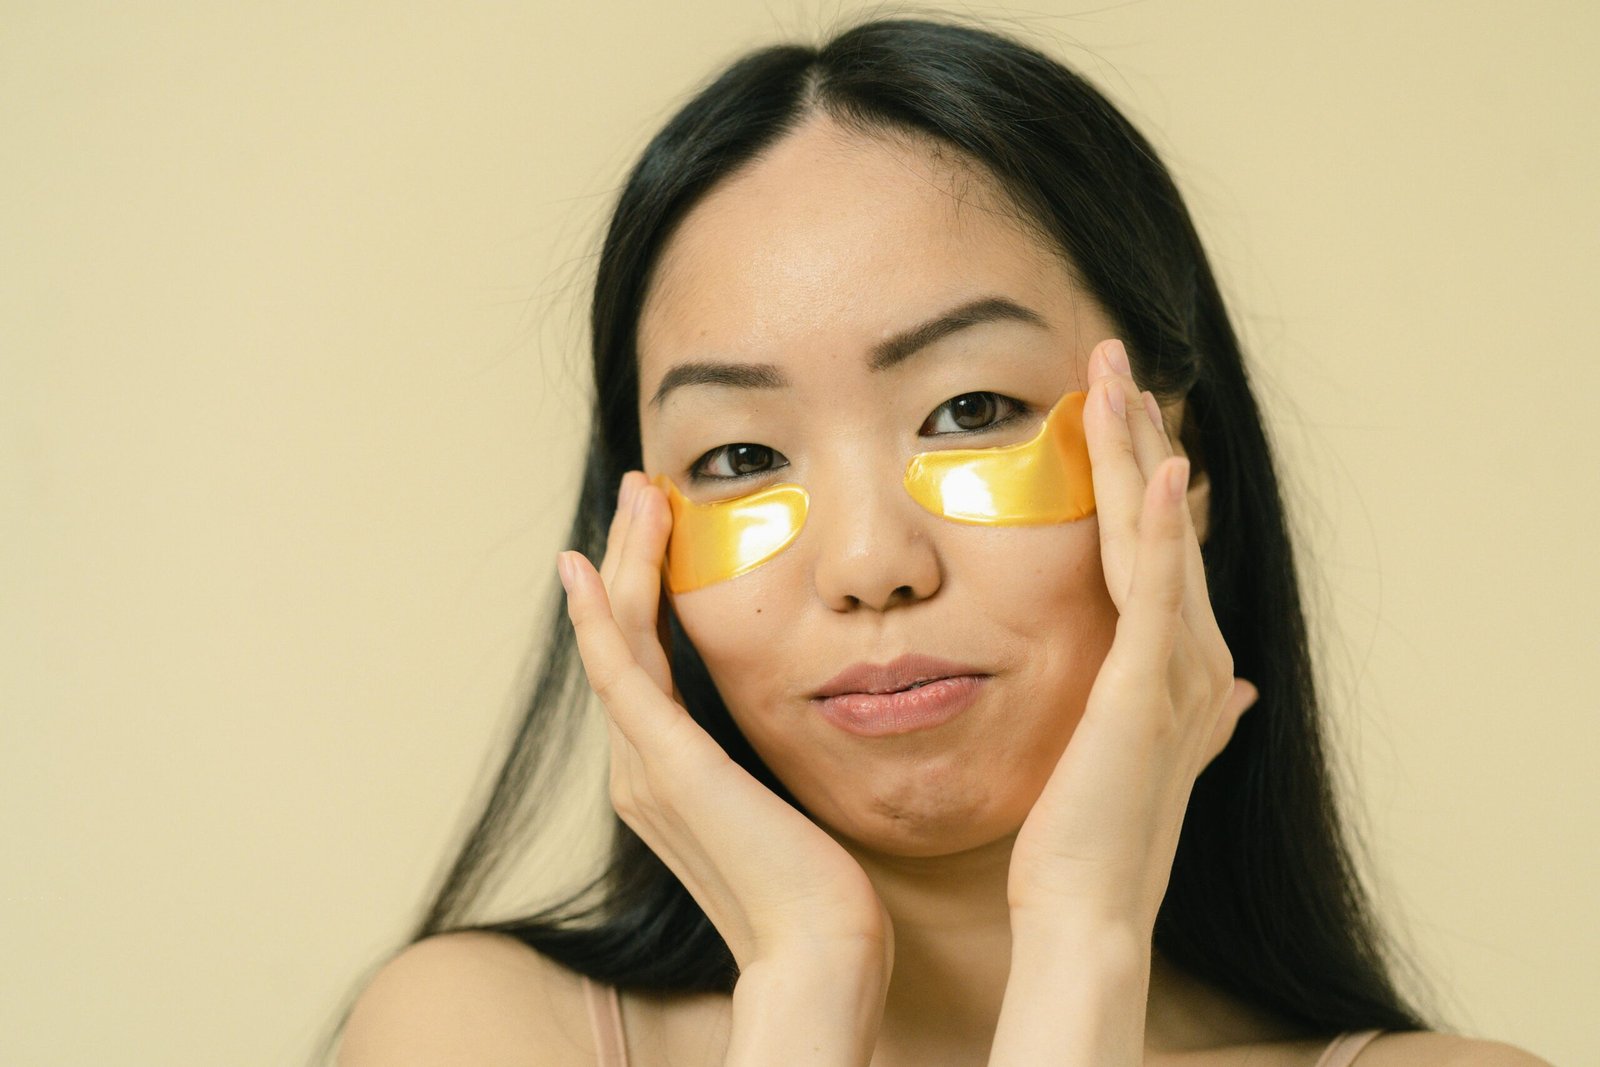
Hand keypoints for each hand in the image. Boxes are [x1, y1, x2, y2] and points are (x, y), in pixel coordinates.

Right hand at [557, 472, 893, 975]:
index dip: (642, 591)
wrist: (820, 952)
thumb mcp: (784, 805)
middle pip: (619, 641)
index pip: (643, 662)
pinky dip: (601, 619)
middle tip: (640, 489)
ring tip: (637, 495)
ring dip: (622, 562)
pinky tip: (589, 570)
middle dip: (627, 558)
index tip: (657, 530)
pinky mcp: (667, 767)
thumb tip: (793, 726)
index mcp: (665, 775)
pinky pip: (621, 676)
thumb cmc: (819, 889)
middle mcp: (639, 769)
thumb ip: (763, 765)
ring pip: (617, 642)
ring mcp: (645, 769)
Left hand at [1006, 339, 1258, 934]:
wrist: (1089, 908)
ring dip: (1140, 456)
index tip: (1118, 406)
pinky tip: (1160, 473)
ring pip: (1155, 543)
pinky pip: (1155, 600)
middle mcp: (1188, 659)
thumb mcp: (1149, 758)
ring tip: (1120, 378)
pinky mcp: (1143, 693)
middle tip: (1111, 357)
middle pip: (1160, 526)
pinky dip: (1157, 535)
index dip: (1140, 473)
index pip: (1155, 548)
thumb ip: (1196, 717)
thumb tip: (1241, 693)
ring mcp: (1173, 673)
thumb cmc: (1098, 836)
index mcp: (1182, 666)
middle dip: (1138, 438)